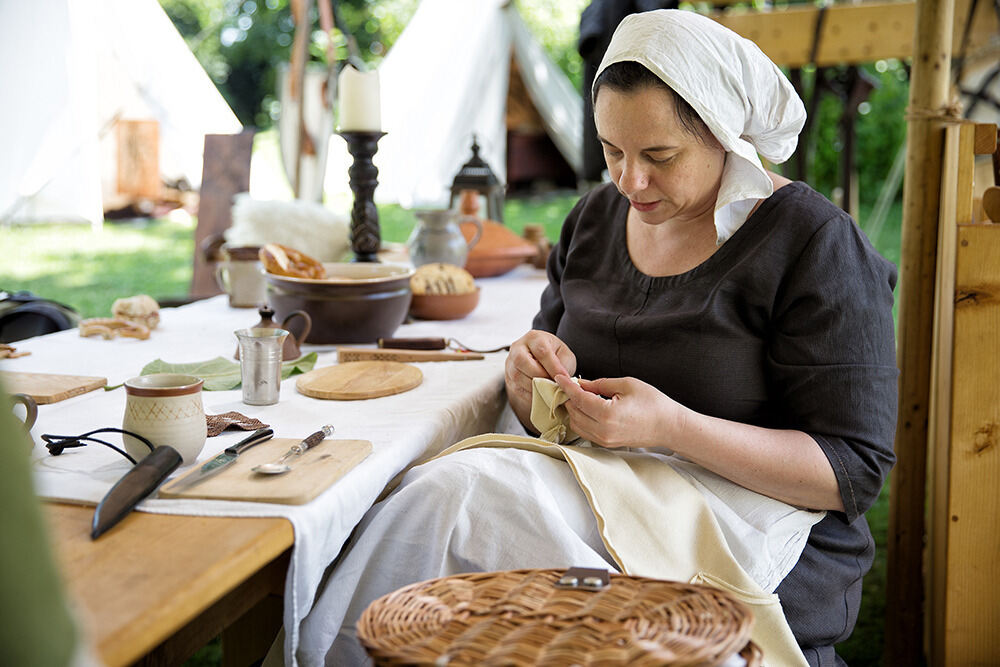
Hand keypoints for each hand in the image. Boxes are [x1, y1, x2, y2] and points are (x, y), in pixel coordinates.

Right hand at [504, 330, 575, 429]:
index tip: (563, 378)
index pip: (541, 351)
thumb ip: (564, 364)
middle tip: (554, 385)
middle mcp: (517, 348)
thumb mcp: (564, 355)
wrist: (541, 360)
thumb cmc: (554, 355)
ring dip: (535, 387)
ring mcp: (510, 363)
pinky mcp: (508, 378)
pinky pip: (517, 389)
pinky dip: (530, 395)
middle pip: (522, 361)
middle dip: (540, 376)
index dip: (553, 366)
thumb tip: (561, 378)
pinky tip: (541, 395)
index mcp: (534, 337)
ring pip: (517, 377)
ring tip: (549, 391)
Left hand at [554, 374, 683, 449]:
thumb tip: (581, 383)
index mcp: (607, 414)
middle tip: (570, 384)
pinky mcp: (607, 444)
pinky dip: (581, 419)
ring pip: (576, 424)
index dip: (567, 386)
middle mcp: (603, 430)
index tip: (559, 377)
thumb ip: (600, 384)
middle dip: (569, 397)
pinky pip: (585, 431)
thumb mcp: (627, 384)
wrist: (669, 426)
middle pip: (574, 412)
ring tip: (580, 395)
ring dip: (574, 409)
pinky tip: (587, 408)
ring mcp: (604, 440)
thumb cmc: (653, 403)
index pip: (578, 398)